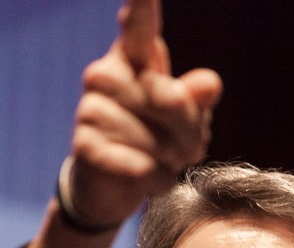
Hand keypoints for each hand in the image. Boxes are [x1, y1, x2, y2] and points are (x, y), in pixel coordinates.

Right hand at [66, 0, 221, 226]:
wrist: (113, 184)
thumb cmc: (156, 140)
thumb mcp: (187, 119)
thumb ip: (198, 100)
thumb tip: (209, 84)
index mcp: (133, 58)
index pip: (139, 27)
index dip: (141, 7)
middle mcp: (105, 75)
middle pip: (168, 97)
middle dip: (189, 131)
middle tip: (186, 147)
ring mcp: (90, 108)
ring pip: (155, 139)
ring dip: (171, 160)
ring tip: (161, 162)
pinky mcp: (84, 145)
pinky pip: (138, 165)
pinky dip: (156, 179)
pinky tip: (152, 178)